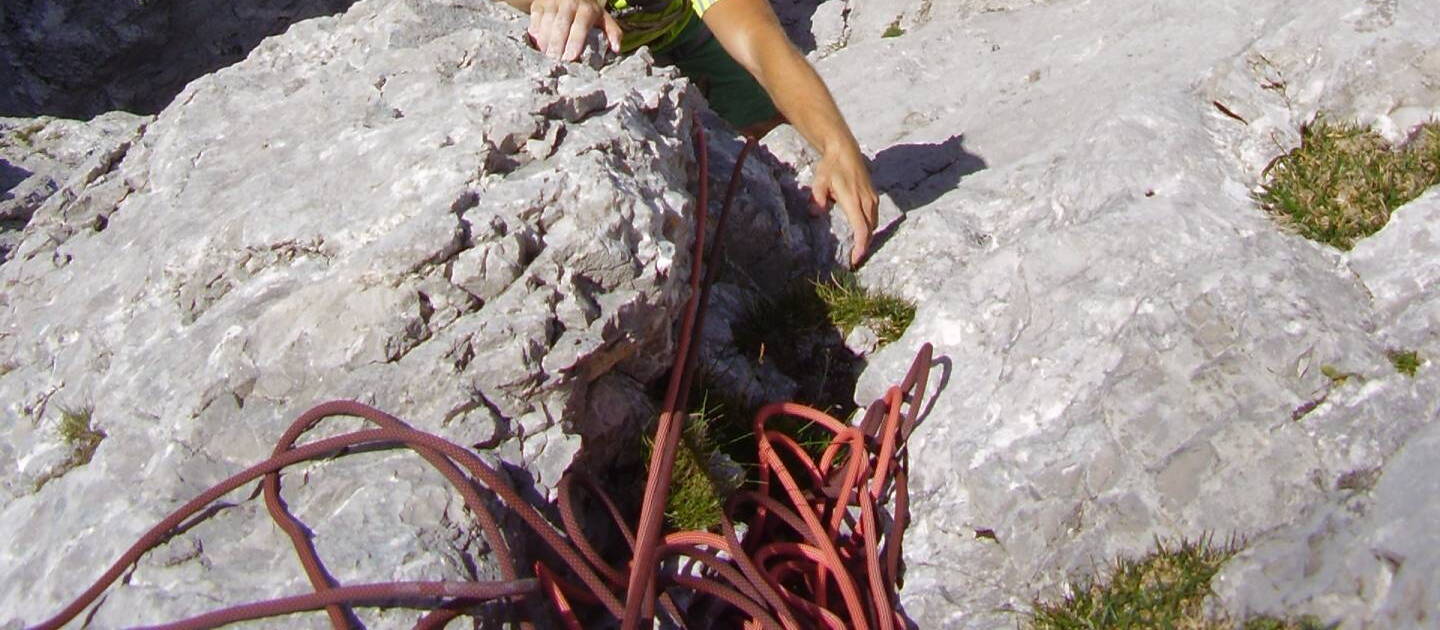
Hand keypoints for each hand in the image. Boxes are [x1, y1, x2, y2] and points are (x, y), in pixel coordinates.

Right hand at [527, 0, 622, 60]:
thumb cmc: (588, 11)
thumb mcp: (603, 18)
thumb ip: (612, 33)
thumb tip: (616, 49)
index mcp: (587, 8)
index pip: (580, 25)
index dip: (575, 41)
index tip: (571, 57)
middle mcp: (569, 2)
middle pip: (561, 25)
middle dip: (558, 44)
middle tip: (555, 61)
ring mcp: (553, 2)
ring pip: (547, 22)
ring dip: (545, 40)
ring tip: (546, 56)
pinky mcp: (539, 4)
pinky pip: (535, 18)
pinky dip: (535, 31)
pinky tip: (537, 44)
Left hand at [810, 144, 877, 267]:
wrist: (844, 150)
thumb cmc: (831, 167)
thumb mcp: (819, 181)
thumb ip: (817, 198)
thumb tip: (814, 214)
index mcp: (853, 200)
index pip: (861, 229)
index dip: (860, 247)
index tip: (856, 259)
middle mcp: (867, 201)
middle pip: (870, 231)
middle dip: (864, 247)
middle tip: (854, 259)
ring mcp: (872, 198)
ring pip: (873, 224)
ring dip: (867, 237)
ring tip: (858, 248)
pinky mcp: (874, 195)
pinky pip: (874, 217)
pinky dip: (869, 227)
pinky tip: (861, 232)